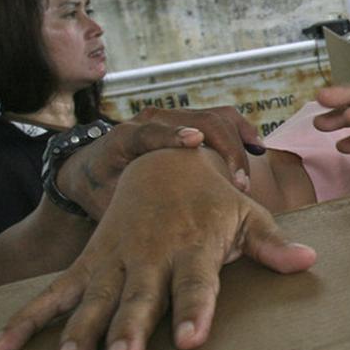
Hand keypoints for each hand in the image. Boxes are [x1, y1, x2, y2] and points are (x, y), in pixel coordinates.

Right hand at [0, 148, 316, 349]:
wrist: (162, 163)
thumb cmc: (213, 201)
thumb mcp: (247, 216)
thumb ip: (272, 244)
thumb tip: (308, 260)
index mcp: (194, 247)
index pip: (197, 285)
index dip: (195, 311)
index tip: (191, 339)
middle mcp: (151, 256)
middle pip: (140, 299)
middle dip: (129, 330)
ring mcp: (115, 261)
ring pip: (95, 300)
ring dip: (80, 332)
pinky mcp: (89, 265)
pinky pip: (54, 295)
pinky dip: (28, 320)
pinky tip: (2, 346)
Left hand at [59, 108, 263, 219]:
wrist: (92, 168)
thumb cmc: (100, 191)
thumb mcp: (105, 204)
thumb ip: (126, 211)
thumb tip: (153, 232)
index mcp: (123, 138)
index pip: (150, 131)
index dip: (172, 134)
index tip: (194, 142)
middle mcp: (151, 120)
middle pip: (196, 120)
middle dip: (223, 149)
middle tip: (238, 187)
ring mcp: (174, 117)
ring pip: (214, 118)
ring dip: (236, 145)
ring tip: (244, 179)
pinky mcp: (190, 121)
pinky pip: (223, 119)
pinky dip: (241, 132)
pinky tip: (256, 149)